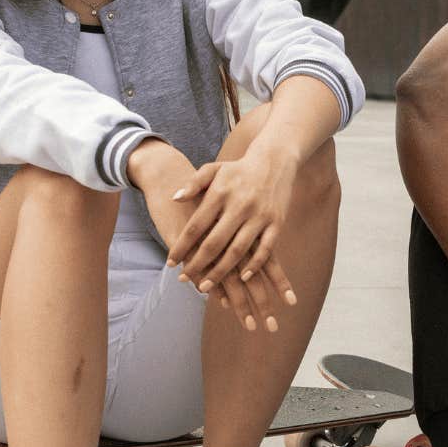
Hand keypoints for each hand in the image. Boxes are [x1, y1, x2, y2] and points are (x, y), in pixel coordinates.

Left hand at [134, 143, 295, 332]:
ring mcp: (259, 216)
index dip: (182, 247)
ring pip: (237, 251)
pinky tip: (242, 278)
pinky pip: (265, 250)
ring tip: (206, 286)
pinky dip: (254, 266)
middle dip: (197, 265)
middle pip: (214, 243)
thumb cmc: (238, 169)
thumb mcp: (213, 169)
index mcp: (220, 193)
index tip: (170, 264)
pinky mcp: (276, 223)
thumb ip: (193, 183)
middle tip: (184, 280)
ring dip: (221, 272)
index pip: (196, 226)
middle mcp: (239, 206)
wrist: (275, 160)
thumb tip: (174, 199)